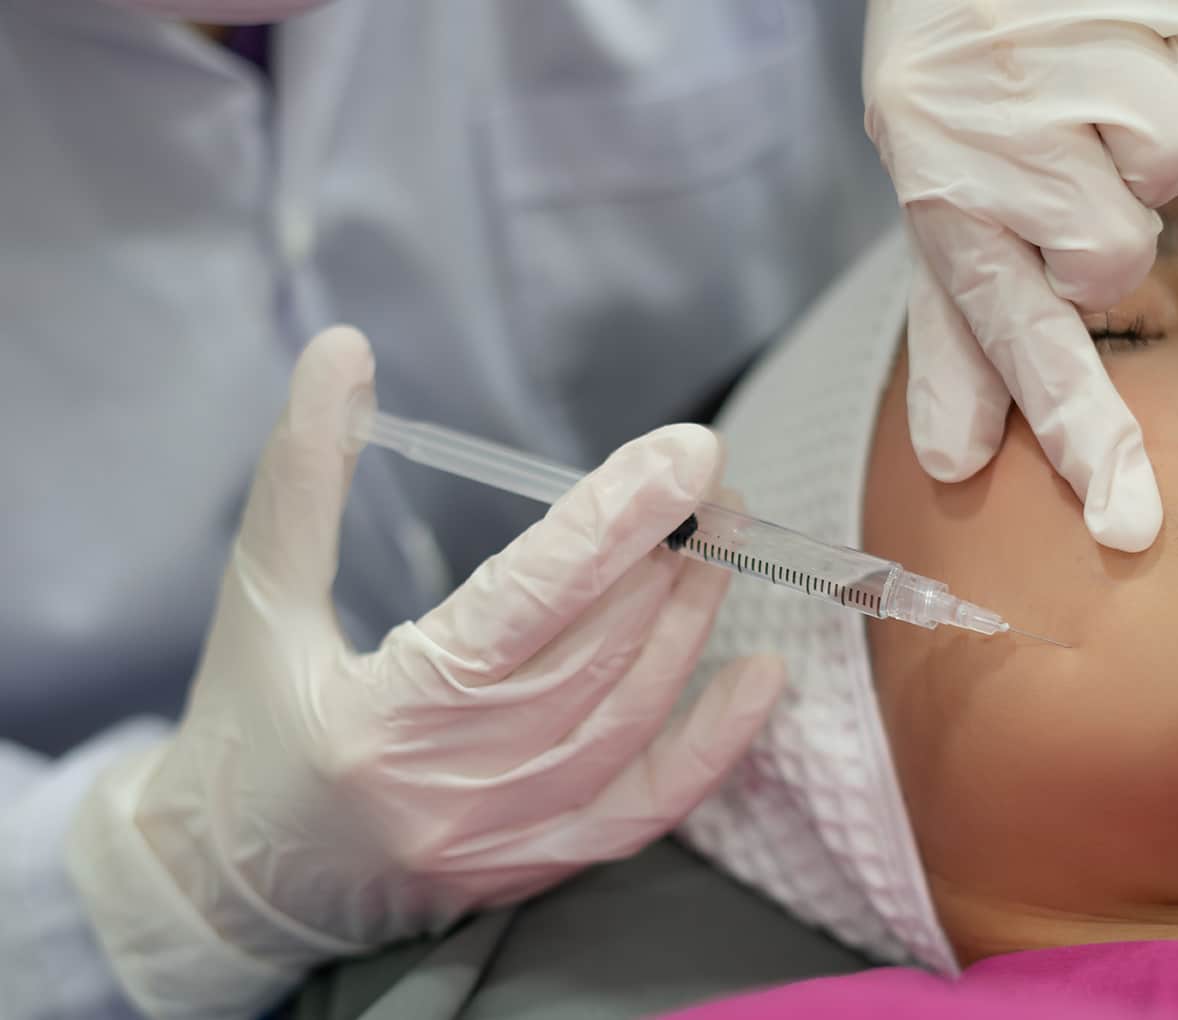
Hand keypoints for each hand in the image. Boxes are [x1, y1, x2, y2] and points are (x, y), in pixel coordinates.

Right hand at [69, 326, 782, 1017]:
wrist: (232, 887)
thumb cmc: (245, 727)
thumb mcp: (259, 596)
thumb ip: (303, 472)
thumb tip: (343, 348)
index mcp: (380, 714)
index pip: (523, 603)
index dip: (613, 522)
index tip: (688, 452)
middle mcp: (453, 785)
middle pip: (595, 654)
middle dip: (665, 552)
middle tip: (709, 477)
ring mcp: (504, 835)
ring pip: (630, 716)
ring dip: (688, 619)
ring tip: (722, 538)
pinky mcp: (536, 863)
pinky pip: (649, 807)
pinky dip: (714, 744)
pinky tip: (761, 677)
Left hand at [864, 0, 1177, 550]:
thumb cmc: (961, 100)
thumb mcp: (938, 214)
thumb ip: (960, 340)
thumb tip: (947, 461)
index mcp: (946, 204)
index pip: (1019, 342)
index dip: (1079, 437)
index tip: (1126, 524)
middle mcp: (999, 144)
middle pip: (1116, 260)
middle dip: (1101, 219)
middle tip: (1061, 155)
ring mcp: (1078, 69)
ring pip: (1172, 168)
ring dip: (1146, 133)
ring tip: (1091, 85)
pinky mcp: (1157, 7)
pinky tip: (1133, 39)